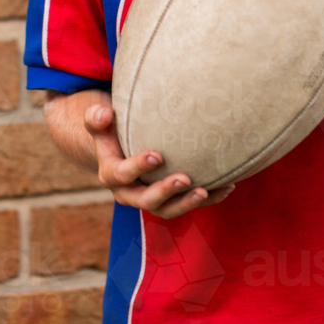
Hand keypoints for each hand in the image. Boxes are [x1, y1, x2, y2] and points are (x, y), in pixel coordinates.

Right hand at [84, 103, 234, 218]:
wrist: (119, 148)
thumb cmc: (112, 129)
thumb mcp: (99, 122)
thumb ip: (96, 118)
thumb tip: (104, 114)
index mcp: (111, 174)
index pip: (122, 175)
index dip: (138, 167)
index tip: (157, 155)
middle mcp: (129, 192)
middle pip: (146, 200)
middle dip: (165, 191)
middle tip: (185, 178)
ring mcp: (150, 198)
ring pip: (167, 210)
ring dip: (186, 203)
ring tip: (205, 191)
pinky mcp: (168, 200)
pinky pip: (186, 204)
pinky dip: (207, 199)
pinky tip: (226, 187)